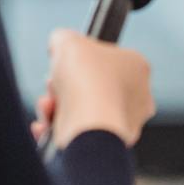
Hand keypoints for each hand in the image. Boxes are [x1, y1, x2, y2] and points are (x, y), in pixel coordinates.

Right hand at [32, 30, 154, 148]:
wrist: (88, 126)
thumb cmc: (86, 81)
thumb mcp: (67, 41)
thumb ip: (63, 38)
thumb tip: (59, 44)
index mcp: (138, 67)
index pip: (107, 58)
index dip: (80, 59)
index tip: (65, 61)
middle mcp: (138, 97)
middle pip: (92, 86)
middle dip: (66, 86)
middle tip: (53, 83)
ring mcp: (126, 124)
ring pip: (85, 112)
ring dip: (59, 108)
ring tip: (48, 106)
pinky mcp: (110, 146)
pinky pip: (81, 135)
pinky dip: (60, 130)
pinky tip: (46, 127)